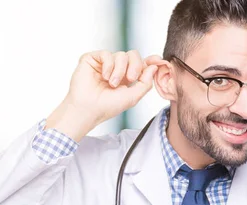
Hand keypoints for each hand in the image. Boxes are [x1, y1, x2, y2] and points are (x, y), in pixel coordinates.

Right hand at [47, 50, 164, 140]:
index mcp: (126, 77)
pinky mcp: (92, 59)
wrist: (88, 109)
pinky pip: (106, 54)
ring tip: (112, 83)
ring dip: (119, 70)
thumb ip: (145, 82)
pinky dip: (108, 65)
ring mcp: (104, 64)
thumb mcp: (133, 97)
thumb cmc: (108, 107)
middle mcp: (116, 69)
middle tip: (130, 79)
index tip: (158, 60)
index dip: (150, 60)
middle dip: (135, 65)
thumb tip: (154, 66)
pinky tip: (104, 76)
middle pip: (133, 55)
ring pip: (121, 55)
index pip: (140, 63)